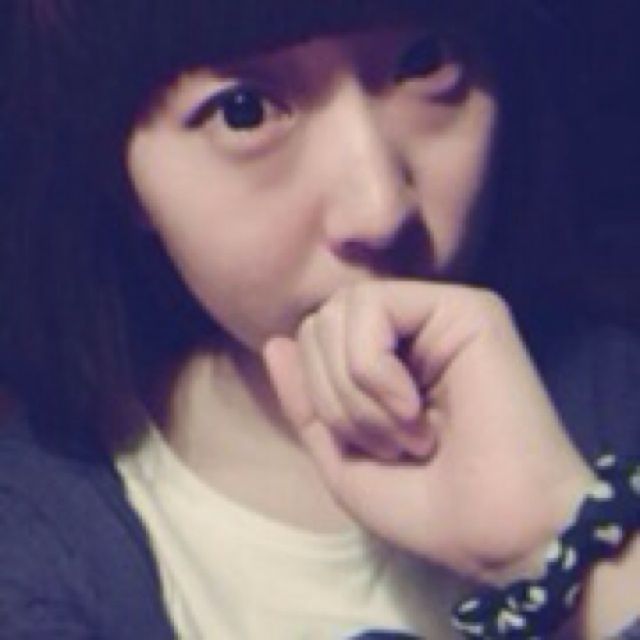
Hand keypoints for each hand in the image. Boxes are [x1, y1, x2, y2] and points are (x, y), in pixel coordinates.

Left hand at [263, 281, 594, 581]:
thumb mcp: (342, 456)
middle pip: (322, 321)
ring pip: (341, 311)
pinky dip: (371, 371)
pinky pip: (373, 309)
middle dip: (334, 396)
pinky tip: (414, 410)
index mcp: (390, 360)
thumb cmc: (425, 505)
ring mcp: (441, 313)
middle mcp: (415, 330)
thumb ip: (305, 399)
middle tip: (387, 445)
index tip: (365, 447)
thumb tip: (275, 341)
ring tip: (405, 435)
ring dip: (355, 391)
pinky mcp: (467, 307)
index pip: (314, 339)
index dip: (317, 394)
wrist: (495, 533)